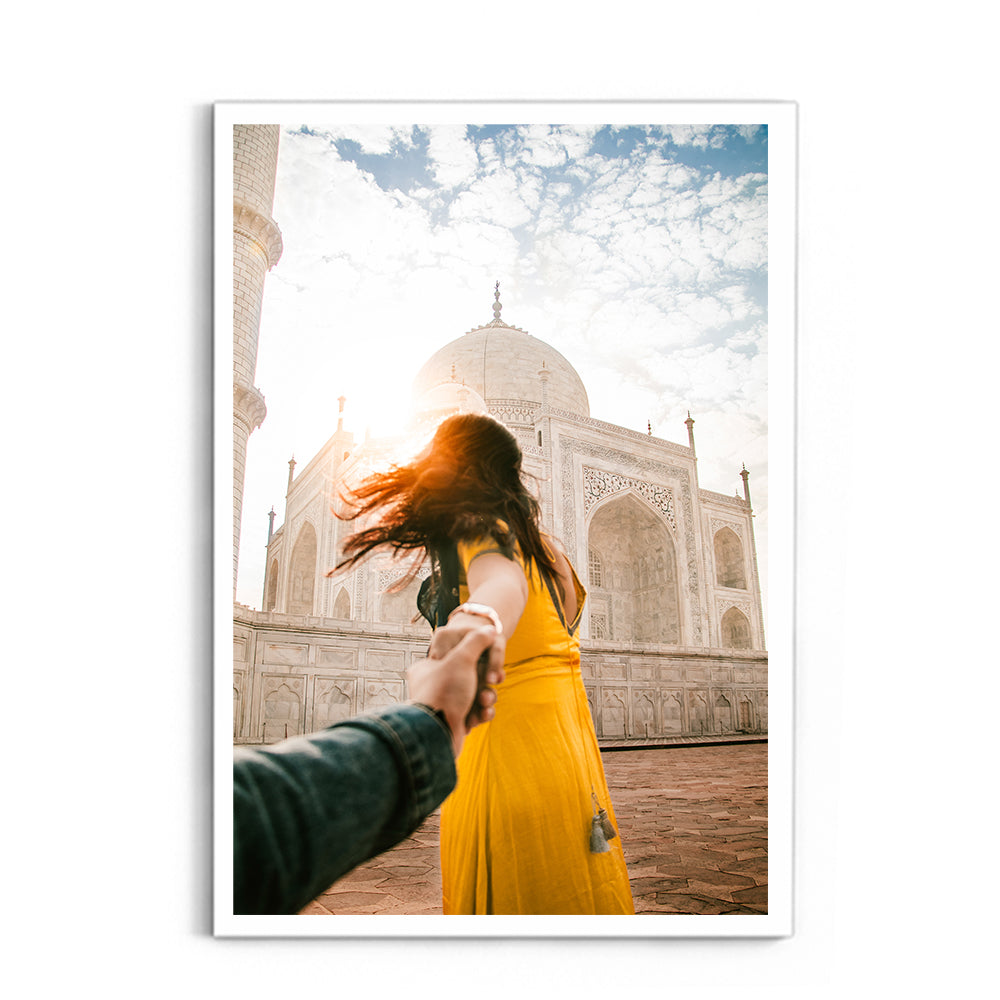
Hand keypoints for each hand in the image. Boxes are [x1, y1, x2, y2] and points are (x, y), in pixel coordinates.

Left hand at [407, 626, 505, 754]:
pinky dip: (482, 713)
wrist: (437, 738)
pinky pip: (474, 711)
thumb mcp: (461, 658)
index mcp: (427, 667)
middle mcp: (433, 685)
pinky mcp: (455, 721)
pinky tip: (484, 715)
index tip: (484, 658)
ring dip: (486, 697)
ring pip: (474, 694)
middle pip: (469, 675)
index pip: (456, 654)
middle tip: (490, 682)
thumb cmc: (445, 693)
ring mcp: (444, 704)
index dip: (474, 656)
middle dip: (484, 681)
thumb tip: (490, 630)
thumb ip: (477, 640)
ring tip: (485, 701)